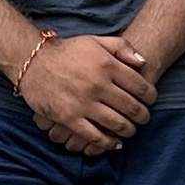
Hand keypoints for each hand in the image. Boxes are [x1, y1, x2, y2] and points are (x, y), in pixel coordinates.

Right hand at [17, 32, 155, 155]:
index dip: (151, 96)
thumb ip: (122, 47)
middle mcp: (98, 85)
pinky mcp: (69, 118)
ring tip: (131, 130)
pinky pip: (94, 136)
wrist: (33, 62)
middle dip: (143, 116)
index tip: (151, 101)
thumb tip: (143, 62)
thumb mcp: (95, 41)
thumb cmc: (67, 52)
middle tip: (144, 119)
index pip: (140, 86)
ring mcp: (83, 103)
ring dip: (129, 130)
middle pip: (132, 107)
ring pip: (117, 124)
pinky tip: (114, 143)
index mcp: (107, 65)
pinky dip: (108, 143)